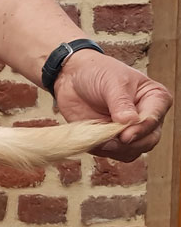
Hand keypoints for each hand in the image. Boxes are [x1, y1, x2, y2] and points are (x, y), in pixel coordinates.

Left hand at [53, 50, 172, 161]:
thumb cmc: (98, 72)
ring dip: (113, 149)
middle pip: (148, 141)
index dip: (141, 130)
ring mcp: (128, 131)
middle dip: (128, 144)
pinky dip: (100, 150)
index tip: (125, 135)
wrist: (72, 78)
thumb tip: (129, 122)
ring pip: (130, 152)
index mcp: (154, 100)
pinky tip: (91, 138)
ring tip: (97, 136)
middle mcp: (146, 119)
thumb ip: (121, 103)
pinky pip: (110, 154)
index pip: (154, 119)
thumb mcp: (112, 82)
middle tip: (109, 140)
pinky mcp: (110, 140)